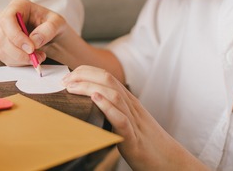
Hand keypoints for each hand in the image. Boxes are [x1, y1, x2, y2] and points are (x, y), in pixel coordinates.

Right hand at [0, 0, 70, 66]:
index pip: (7, 20)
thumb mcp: (57, 22)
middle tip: (35, 58)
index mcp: (17, 6)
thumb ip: (48, 29)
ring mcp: (0, 32)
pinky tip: (30, 59)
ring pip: (1, 50)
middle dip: (19, 52)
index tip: (30, 48)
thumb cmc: (52, 24)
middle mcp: (5, 17)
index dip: (16, 36)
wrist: (50, 33)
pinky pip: (4, 57)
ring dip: (20, 59)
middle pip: (2, 38)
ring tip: (37, 57)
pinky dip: (18, 62)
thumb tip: (34, 42)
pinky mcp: (0, 45)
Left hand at [63, 65, 206, 169]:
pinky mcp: (133, 138)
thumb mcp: (127, 120)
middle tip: (65, 82)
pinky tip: (96, 100)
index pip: (106, 76)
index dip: (85, 72)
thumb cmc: (145, 142)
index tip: (67, 77)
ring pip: (113, 95)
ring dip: (90, 88)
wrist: (168, 159)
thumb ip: (111, 109)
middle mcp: (131, 106)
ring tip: (73, 88)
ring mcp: (133, 120)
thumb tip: (87, 103)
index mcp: (128, 101)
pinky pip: (121, 119)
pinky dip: (108, 108)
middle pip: (108, 79)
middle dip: (83, 76)